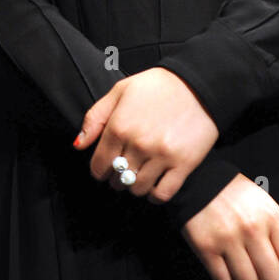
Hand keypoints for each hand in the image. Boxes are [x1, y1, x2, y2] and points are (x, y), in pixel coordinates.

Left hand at [75, 66, 218, 202]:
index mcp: (119, 126)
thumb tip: (78, 145)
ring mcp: (161, 156)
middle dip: (117, 178)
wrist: (199, 83)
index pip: (99, 165)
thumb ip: (95, 117)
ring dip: (135, 187)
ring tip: (140, 176)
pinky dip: (156, 196)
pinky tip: (155, 186)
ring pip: (138, 189)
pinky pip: (163, 194)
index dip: (99, 170)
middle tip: (125, 171)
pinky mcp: (183, 164)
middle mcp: (138, 144)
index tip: (105, 169)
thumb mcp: (120, 90)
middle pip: (118, 179)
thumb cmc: (158, 86)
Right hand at [180, 173, 278, 279]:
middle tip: (259, 269)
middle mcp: (252, 228)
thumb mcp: (265, 204)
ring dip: (244, 278)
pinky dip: (224, 276)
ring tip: (239, 264)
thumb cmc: (234, 194)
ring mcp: (228, 239)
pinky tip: (224, 261)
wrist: (199, 180)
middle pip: (273, 279)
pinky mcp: (206, 247)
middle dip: (267, 278)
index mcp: (271, 216)